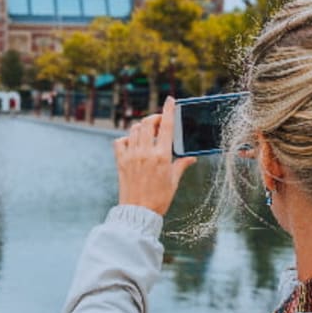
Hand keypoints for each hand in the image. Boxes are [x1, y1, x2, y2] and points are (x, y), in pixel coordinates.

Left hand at [113, 97, 195, 215]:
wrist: (139, 212)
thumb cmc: (159, 198)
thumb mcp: (174, 181)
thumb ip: (181, 164)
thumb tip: (191, 157)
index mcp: (161, 156)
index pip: (166, 126)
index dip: (168, 110)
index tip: (170, 100)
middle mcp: (145, 152)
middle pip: (147, 123)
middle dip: (154, 118)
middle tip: (159, 122)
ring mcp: (131, 155)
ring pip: (134, 130)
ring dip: (142, 127)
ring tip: (148, 134)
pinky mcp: (120, 161)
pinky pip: (120, 141)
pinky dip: (126, 138)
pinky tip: (132, 144)